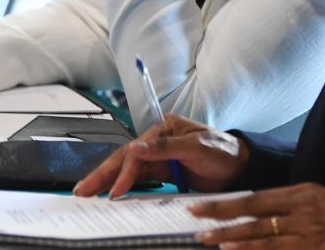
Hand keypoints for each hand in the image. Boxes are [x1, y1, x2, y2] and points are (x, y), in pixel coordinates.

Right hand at [73, 114, 247, 198]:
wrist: (242, 167)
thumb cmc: (224, 151)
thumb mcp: (198, 146)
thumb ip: (167, 147)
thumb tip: (137, 147)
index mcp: (164, 129)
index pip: (136, 151)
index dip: (124, 171)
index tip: (117, 191)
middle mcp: (158, 142)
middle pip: (125, 159)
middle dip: (103, 175)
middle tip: (83, 190)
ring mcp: (160, 159)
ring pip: (128, 171)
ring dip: (109, 182)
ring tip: (88, 193)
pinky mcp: (165, 174)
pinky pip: (140, 181)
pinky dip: (125, 188)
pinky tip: (111, 195)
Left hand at [189, 183, 324, 249]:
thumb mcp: (313, 194)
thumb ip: (284, 201)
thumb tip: (252, 208)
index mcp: (297, 194)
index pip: (252, 199)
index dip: (224, 206)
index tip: (201, 208)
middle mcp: (298, 213)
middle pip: (253, 220)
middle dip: (223, 225)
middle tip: (199, 230)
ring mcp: (305, 236)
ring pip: (264, 242)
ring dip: (237, 244)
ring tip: (214, 244)